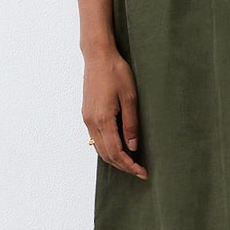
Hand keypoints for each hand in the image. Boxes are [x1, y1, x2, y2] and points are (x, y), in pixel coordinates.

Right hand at [82, 47, 147, 177]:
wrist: (98, 56)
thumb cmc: (116, 72)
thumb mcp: (130, 97)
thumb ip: (131, 124)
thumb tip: (133, 147)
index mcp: (103, 119)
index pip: (116, 152)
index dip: (130, 165)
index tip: (142, 172)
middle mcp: (91, 122)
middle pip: (106, 155)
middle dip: (123, 166)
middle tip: (139, 170)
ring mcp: (87, 118)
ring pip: (99, 148)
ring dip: (114, 158)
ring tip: (131, 162)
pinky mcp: (87, 114)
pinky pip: (95, 138)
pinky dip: (107, 148)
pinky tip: (119, 147)